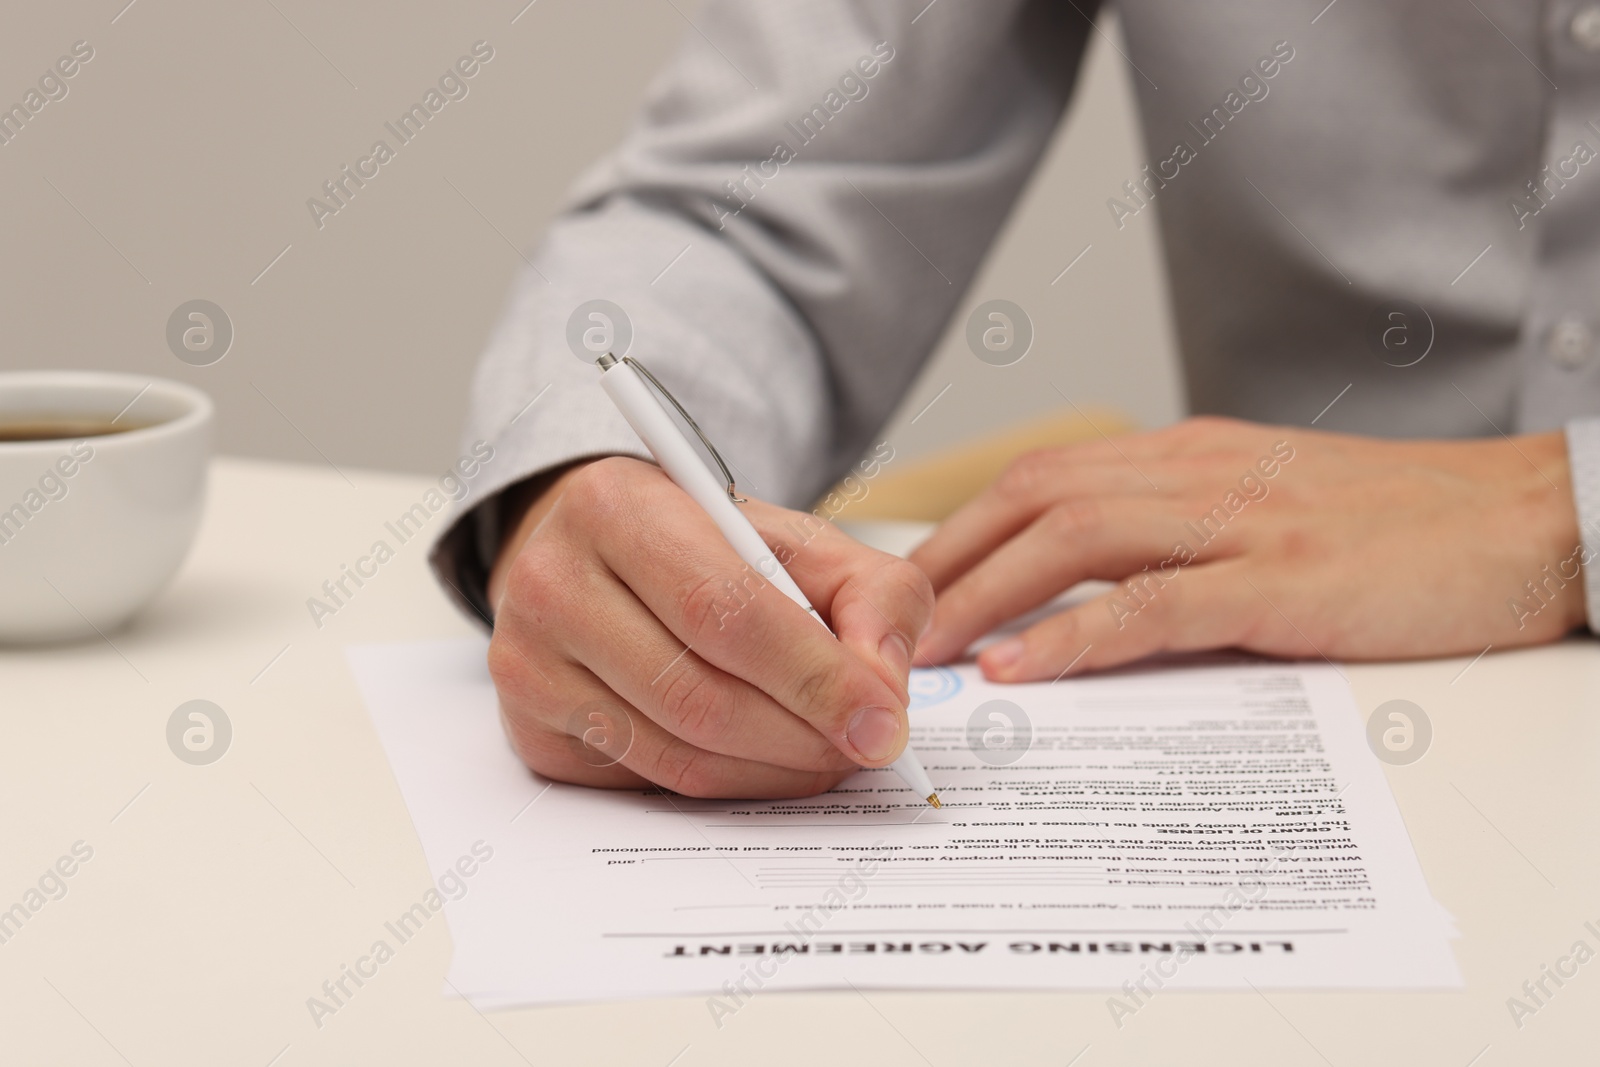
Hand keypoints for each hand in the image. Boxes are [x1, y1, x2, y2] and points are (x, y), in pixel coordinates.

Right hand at [486, 457, 933, 797]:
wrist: (600, 557)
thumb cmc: (705, 546)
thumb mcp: (797, 541)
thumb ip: (871, 594)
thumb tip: (883, 687)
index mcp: (617, 508)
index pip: (728, 611)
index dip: (816, 677)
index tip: (884, 720)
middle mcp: (552, 584)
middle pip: (701, 696)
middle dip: (805, 736)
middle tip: (865, 746)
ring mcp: (530, 665)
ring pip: (678, 755)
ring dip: (774, 770)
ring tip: (826, 751)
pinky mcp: (531, 732)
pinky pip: (652, 783)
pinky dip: (729, 784)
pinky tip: (764, 759)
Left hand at [911, 417, 1585, 680]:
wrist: (1527, 519)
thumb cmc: (1400, 523)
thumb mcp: (1271, 504)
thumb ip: (1185, 526)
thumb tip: (1094, 584)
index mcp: (1190, 455)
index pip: (1043, 479)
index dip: (963, 530)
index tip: (908, 584)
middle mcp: (1198, 474)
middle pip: (1034, 500)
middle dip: (947, 563)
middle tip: (884, 626)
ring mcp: (1239, 524)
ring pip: (1073, 542)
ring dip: (983, 597)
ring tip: (921, 653)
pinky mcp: (1281, 583)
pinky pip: (1152, 606)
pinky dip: (1073, 636)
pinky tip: (1017, 669)